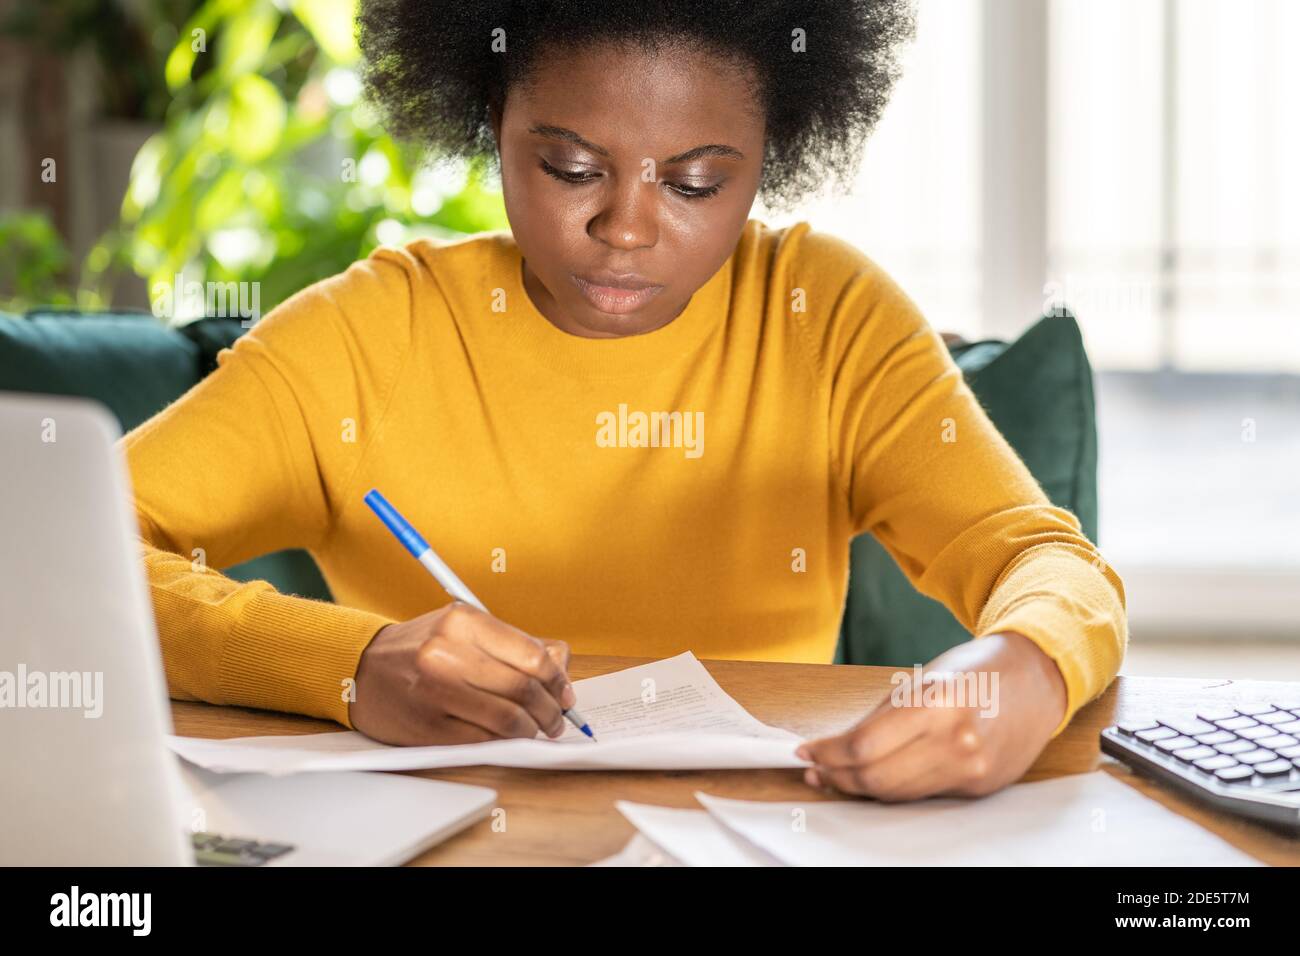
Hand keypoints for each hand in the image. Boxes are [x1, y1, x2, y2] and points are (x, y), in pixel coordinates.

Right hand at [349, 602, 576, 745]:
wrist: (361, 669)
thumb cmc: (421, 647)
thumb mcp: (464, 628)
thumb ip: (513, 644)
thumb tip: (562, 670)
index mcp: (463, 620)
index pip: (532, 655)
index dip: (558, 681)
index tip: (566, 694)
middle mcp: (447, 653)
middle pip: (523, 689)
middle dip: (551, 710)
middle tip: (556, 720)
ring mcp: (435, 692)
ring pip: (507, 720)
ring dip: (532, 730)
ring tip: (536, 730)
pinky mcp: (427, 727)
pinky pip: (482, 740)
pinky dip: (504, 742)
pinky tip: (508, 738)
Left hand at [796, 632, 1066, 800]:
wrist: (1037, 680)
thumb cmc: (977, 670)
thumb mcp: (923, 678)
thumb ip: (883, 715)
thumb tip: (839, 744)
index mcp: (936, 703)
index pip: (864, 745)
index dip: (828, 753)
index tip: (806, 751)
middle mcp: (956, 741)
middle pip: (876, 777)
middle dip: (837, 775)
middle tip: (814, 769)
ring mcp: (971, 768)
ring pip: (897, 793)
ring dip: (859, 788)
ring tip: (834, 777)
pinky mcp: (979, 786)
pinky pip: (923, 794)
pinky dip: (893, 789)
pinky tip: (874, 780)